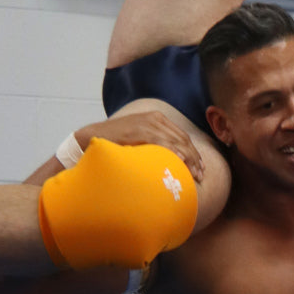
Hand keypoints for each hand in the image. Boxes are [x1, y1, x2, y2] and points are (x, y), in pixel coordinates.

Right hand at [76, 111, 204, 181]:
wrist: (92, 137)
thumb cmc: (116, 143)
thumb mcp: (140, 141)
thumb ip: (156, 145)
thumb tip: (172, 162)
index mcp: (157, 119)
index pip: (182, 137)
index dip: (194, 153)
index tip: (201, 168)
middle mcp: (155, 118)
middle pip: (182, 139)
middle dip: (194, 158)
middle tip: (201, 175)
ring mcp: (147, 123)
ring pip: (175, 141)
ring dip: (187, 158)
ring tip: (194, 173)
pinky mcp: (139, 130)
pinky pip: (160, 141)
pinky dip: (172, 150)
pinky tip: (181, 160)